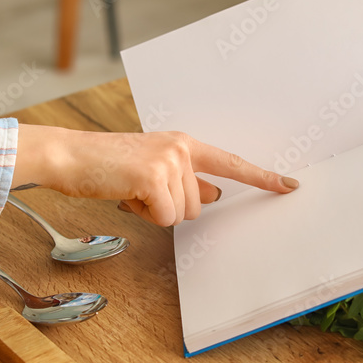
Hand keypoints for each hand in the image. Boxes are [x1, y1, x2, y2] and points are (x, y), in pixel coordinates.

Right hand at [11, 125, 298, 226]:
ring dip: (155, 212)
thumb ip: (186, 182)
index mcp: (184, 144)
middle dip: (169, 208)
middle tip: (139, 191)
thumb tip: (214, 194)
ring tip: (130, 190)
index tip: (290, 185)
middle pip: (199, 205)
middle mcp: (182, 148)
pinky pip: (166, 218)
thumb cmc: (108, 166)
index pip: (231, 163)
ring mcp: (170, 161)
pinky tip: (127, 195)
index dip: (262, 177)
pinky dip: (145, 216)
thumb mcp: (152, 171)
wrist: (71, 156)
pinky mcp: (154, 176)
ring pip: (183, 214)